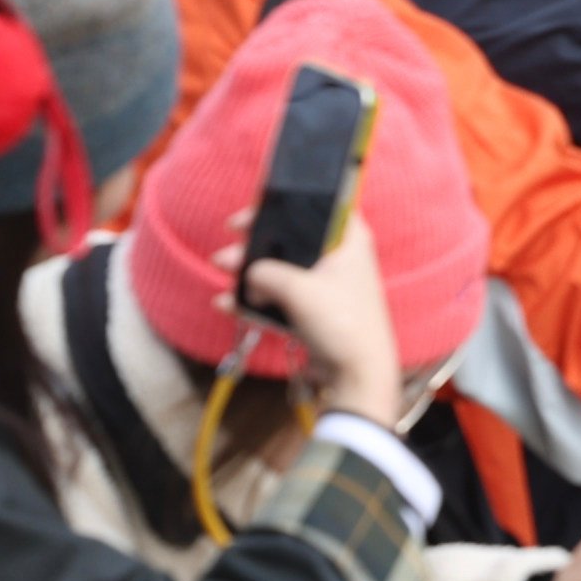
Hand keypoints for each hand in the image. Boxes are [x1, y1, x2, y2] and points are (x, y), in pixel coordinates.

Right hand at [241, 213, 405, 427]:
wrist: (357, 374)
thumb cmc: (340, 324)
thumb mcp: (296, 289)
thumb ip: (265, 273)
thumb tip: (249, 277)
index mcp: (348, 240)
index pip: (317, 206)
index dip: (282, 206)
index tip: (250, 216)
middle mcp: (340, 258)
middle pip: (291, 239)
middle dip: (254, 246)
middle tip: (227, 254)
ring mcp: (328, 285)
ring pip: (282, 269)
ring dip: (250, 273)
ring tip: (223, 277)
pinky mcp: (317, 310)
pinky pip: (282, 296)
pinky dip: (258, 299)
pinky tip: (229, 304)